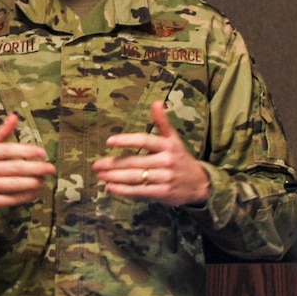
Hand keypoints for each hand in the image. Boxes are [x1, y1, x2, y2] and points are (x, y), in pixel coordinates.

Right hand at [0, 114, 55, 214]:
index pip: (7, 150)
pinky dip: (24, 196)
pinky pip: (9, 200)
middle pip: (13, 168)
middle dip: (35, 169)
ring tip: (44, 180)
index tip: (42, 153)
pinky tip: (34, 192)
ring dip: (32, 183)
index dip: (26, 151)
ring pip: (13, 185)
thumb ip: (1, 133)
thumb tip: (15, 116)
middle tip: (51, 168)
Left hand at [94, 101, 212, 206]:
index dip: (127, 140)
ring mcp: (166, 178)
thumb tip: (157, 102)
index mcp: (168, 145)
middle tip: (96, 165)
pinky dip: (124, 190)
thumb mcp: (174, 139)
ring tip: (100, 175)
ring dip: (115, 177)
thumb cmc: (180, 158)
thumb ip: (162, 122)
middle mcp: (167, 160)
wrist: (200, 184)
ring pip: (136, 177)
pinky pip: (140, 191)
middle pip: (136, 161)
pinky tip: (111, 188)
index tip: (109, 141)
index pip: (145, 140)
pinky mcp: (164, 193)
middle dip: (114, 164)